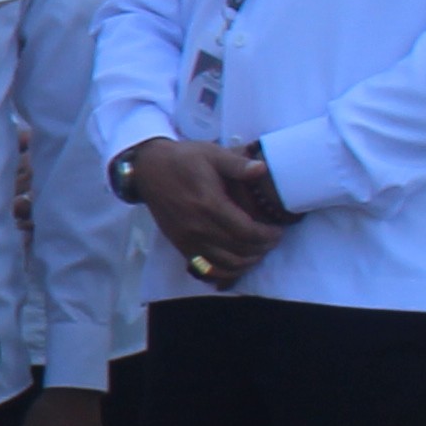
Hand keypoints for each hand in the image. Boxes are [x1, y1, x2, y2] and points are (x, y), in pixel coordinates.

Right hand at [131, 139, 284, 284]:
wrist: (147, 170)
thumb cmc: (183, 160)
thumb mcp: (212, 154)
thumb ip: (237, 164)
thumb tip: (262, 169)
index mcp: (209, 204)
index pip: (247, 232)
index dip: (267, 236)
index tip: (278, 230)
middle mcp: (198, 227)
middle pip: (240, 250)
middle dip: (262, 248)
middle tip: (272, 239)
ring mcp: (187, 239)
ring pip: (226, 264)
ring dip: (247, 262)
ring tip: (258, 250)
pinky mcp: (180, 245)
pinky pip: (207, 268)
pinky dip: (226, 271)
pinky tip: (237, 262)